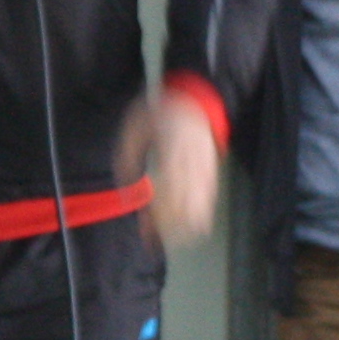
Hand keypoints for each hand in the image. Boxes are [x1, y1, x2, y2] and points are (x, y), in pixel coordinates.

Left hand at [117, 85, 220, 248]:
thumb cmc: (158, 113)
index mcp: (170, 151)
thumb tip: (126, 192)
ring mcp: (204, 167)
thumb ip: (127, 160)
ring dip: (186, 225)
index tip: (146, 231)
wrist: (194, 99)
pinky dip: (202, 215)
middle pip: (183, 203)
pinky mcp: (212, 170)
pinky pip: (209, 198)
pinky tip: (194, 228)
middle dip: (170, 226)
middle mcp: (190, 162)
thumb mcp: (133, 130)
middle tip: (155, 240)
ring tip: (173, 240)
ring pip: (199, 204)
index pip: (164, 191)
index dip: (155, 215)